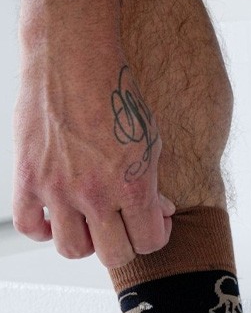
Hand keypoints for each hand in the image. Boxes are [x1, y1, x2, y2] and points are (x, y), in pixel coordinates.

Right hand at [13, 57, 174, 267]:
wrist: (73, 56)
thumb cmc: (114, 92)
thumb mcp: (150, 140)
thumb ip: (154, 184)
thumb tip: (161, 213)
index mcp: (132, 185)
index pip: (148, 243)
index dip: (155, 236)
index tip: (153, 223)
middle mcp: (95, 192)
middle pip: (113, 256)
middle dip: (124, 245)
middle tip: (123, 227)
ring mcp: (58, 188)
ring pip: (72, 250)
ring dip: (85, 242)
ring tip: (90, 223)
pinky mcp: (28, 177)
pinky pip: (29, 226)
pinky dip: (42, 230)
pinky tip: (56, 218)